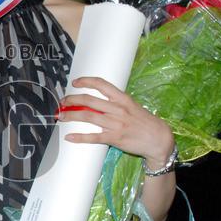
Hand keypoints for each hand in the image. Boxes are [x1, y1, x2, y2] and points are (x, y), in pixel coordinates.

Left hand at [57, 77, 174, 166]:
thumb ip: (116, 103)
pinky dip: (80, 137)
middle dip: (72, 100)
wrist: (159, 139)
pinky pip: (93, 137)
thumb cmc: (145, 122)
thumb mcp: (132, 106)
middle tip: (62, 102)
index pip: (101, 84)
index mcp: (122, 99)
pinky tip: (70, 137)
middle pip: (89, 100)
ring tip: (60, 116)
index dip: (86, 81)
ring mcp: (115, 124)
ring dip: (71, 115)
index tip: (75, 82)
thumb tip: (98, 100)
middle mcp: (118, 109)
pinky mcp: (114, 138)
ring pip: (88, 116)